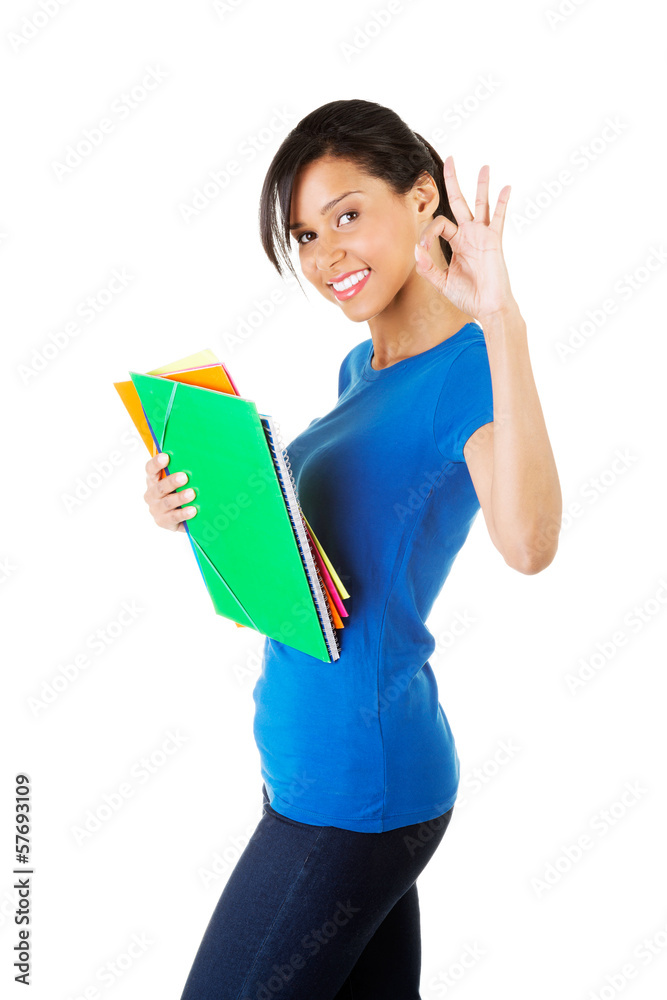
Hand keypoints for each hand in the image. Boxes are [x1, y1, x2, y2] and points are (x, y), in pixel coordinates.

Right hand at [143, 453, 196, 532]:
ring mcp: (156, 509)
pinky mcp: (163, 521)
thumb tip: (197, 458)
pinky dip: (184, 513)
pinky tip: (193, 510)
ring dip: (180, 497)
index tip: (166, 457)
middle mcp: (152, 494)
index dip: (156, 463)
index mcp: (153, 480)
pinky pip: (174, 517)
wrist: (180, 516)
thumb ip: (181, 470)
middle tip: (184, 477)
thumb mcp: (178, 481)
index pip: (150, 469)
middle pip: (159, 487)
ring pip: (167, 502)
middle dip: (172, 481)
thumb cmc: (179, 492)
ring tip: (192, 493)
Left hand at [414, 156, 514, 321]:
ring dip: (481, 185)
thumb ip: (428, 268)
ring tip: (484, 167)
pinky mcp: (494, 242)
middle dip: (453, 181)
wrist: (488, 307)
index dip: (428, 232)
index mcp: (455, 243)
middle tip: (450, 160)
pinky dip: (502, 203)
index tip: (424, 248)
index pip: (439, 224)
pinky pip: (498, 219)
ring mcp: (482, 236)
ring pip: (480, 204)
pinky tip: (506, 188)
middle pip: (459, 202)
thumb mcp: (442, 283)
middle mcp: (469, 235)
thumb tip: (416, 250)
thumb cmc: (468, 297)